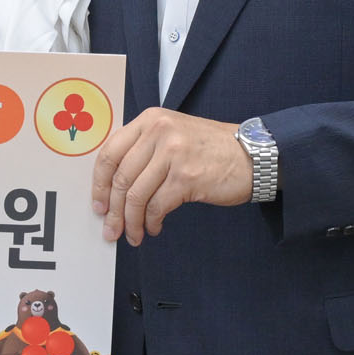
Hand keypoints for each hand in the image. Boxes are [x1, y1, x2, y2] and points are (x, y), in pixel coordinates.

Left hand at [92, 108, 251, 244]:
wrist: (254, 155)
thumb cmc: (212, 149)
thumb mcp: (172, 134)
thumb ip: (143, 149)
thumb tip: (113, 186)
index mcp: (149, 120)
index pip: (109, 153)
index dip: (99, 184)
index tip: (98, 205)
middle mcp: (158, 132)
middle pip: (121, 178)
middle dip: (113, 210)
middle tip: (111, 229)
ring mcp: (172, 154)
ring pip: (136, 196)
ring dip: (131, 221)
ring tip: (133, 235)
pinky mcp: (186, 177)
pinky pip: (157, 206)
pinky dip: (151, 222)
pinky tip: (154, 228)